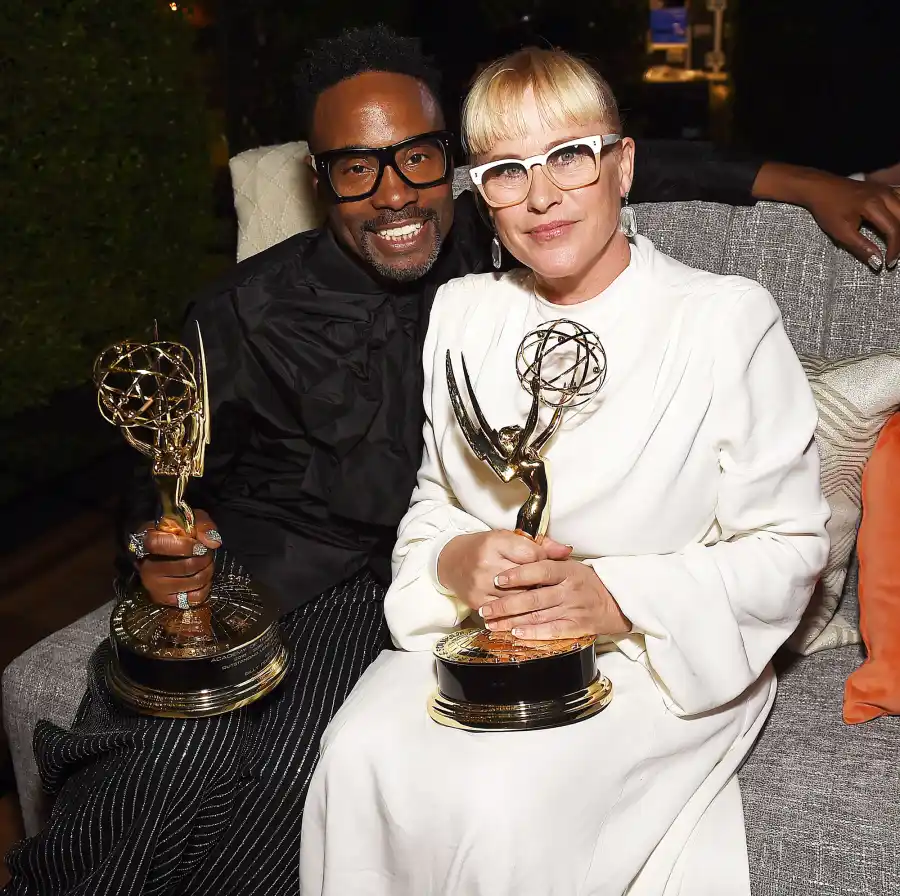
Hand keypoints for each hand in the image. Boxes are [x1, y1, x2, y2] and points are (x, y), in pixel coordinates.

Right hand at [133, 510, 221, 607]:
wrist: (168, 552)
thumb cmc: (180, 533)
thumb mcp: (191, 520)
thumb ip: (203, 525)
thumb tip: (213, 542)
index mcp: (146, 541)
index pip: (158, 544)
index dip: (183, 546)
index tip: (199, 546)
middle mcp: (145, 566)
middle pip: (181, 567)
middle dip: (203, 560)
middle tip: (207, 553)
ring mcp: (153, 586)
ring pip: (190, 582)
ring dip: (206, 571)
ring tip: (206, 563)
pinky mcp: (164, 600)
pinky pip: (193, 598)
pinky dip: (205, 587)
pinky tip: (202, 578)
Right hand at [436, 530, 571, 614]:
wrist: (451, 562)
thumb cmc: (483, 548)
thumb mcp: (508, 538)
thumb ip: (539, 544)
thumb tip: (566, 551)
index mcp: (496, 542)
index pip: (532, 555)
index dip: (545, 561)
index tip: (550, 565)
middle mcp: (486, 563)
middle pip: (527, 579)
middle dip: (542, 584)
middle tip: (552, 587)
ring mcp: (480, 584)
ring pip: (518, 598)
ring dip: (533, 601)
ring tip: (542, 599)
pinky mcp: (476, 601)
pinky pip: (504, 612)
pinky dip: (518, 613)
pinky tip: (527, 612)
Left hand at [480, 559, 630, 639]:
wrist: (616, 601)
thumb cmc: (586, 581)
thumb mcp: (570, 563)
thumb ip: (548, 556)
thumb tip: (526, 545)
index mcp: (566, 570)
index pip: (539, 570)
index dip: (518, 575)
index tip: (498, 579)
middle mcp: (569, 590)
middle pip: (533, 597)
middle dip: (506, 604)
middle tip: (486, 608)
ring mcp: (573, 609)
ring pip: (538, 616)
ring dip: (512, 621)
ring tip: (492, 622)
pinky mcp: (577, 627)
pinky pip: (552, 631)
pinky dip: (533, 633)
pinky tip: (516, 633)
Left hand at [752, 163, 899, 269]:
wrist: (820, 188)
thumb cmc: (828, 209)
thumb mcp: (841, 232)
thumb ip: (861, 247)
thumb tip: (877, 263)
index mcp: (874, 205)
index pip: (893, 229)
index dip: (894, 249)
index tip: (888, 263)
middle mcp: (884, 194)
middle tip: (895, 256)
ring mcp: (886, 189)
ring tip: (897, 243)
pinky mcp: (884, 188)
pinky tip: (898, 222)